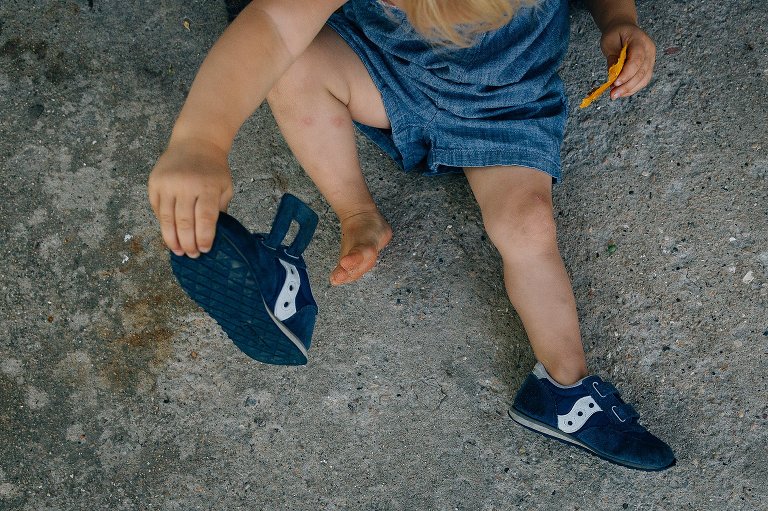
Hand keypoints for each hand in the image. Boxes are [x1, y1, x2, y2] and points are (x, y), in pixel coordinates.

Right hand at [147, 139, 233, 257]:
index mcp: (207, 187)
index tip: (204, 250)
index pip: (205, 219)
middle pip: (184, 222)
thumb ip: (219, 209)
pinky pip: (157, 209)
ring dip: (172, 239)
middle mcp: (185, 185)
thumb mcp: (225, 186)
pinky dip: (163, 224)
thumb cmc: (213, 169)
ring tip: (178, 251)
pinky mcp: (154, 183)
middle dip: (187, 243)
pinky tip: (169, 234)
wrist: (195, 142)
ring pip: (166, 219)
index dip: (204, 238)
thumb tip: (212, 236)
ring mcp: (167, 184)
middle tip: (191, 255)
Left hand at [600, 23, 655, 99]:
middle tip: (612, 95)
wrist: (624, 29)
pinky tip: (621, 92)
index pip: (637, 59)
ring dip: (629, 89)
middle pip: (642, 71)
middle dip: (627, 86)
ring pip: (644, 79)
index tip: (615, 83)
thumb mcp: (609, 41)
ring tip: (615, 94)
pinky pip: (643, 81)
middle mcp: (649, 50)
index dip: (627, 73)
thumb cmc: (615, 34)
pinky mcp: (648, 67)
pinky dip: (632, 88)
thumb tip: (613, 76)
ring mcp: (651, 59)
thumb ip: (612, 58)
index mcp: (640, 39)